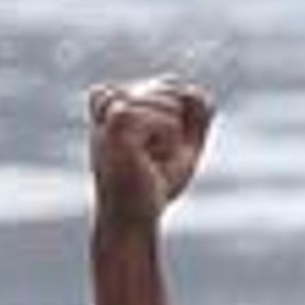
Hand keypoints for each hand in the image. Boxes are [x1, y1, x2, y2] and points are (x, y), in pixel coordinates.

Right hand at [84, 76, 214, 232]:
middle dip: (177, 126)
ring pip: (170, 102)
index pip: (172, 84)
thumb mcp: (185, 143)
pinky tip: (147, 161)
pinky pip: (168, 122)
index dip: (180, 119)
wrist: (133, 220)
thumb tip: (192, 92)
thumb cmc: (154, 184)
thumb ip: (196, 113)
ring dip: (173, 138)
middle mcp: (108, 100)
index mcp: (117, 98)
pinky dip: (171, 144)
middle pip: (172, 86)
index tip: (157, 147)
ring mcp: (109, 111)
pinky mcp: (117, 126)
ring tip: (148, 160)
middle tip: (154, 156)